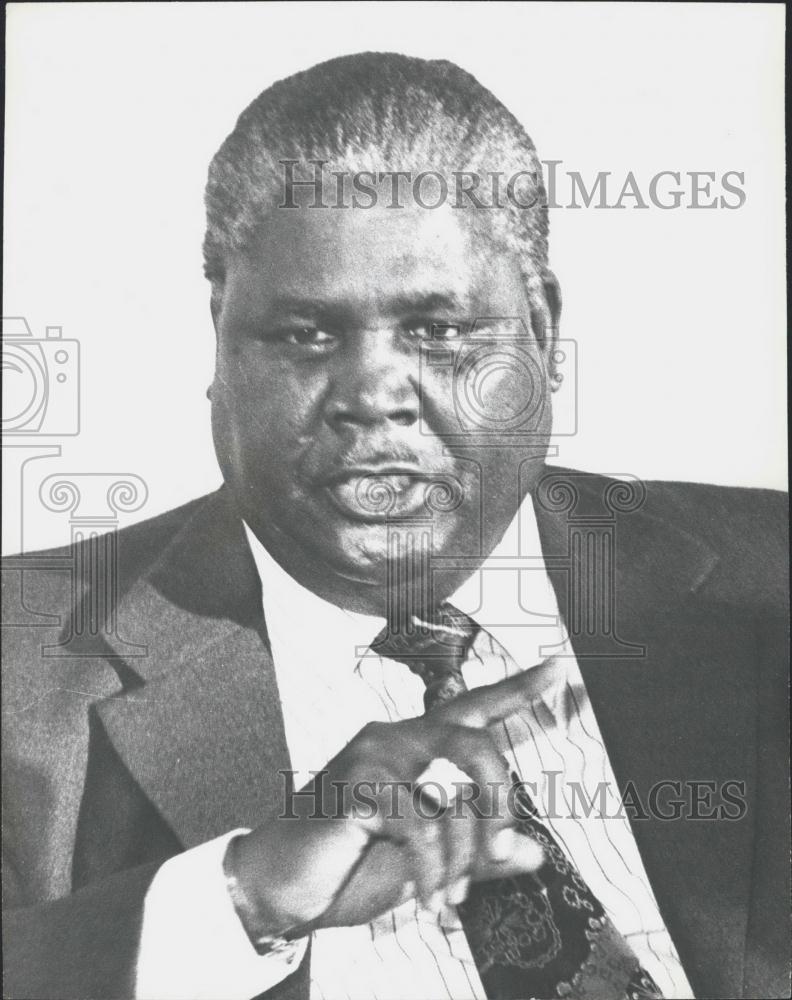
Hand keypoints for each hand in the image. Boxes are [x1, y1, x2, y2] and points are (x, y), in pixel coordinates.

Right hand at [228, 669, 546, 936]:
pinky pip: (421, 828)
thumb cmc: (346, 865)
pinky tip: (429, 901)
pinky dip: (433, 873)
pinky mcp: (357, 788)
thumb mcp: (425, 863)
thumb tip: (534, 852)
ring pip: (453, 791)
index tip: (559, 668)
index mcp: (412, 747)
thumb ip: (475, 853)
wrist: (277, 885)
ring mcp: (373, 758)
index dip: (517, 690)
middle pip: (475, 741)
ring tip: (452, 896)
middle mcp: (394, 738)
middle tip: (499, 851)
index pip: (472, 708)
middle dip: (499, 801)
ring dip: (463, 854)